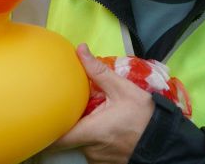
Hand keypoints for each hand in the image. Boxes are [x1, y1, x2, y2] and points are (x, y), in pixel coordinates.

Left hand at [52, 44, 154, 163]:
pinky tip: (103, 125)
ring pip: (81, 142)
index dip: (45, 131)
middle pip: (68, 138)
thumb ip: (98, 71)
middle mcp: (90, 149)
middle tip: (67, 107)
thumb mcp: (122, 89)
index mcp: (91, 132)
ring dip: (83, 129)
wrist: (165, 141)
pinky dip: (93, 137)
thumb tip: (80, 50)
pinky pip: (92, 148)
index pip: (57, 138)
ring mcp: (98, 158)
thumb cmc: (144, 116)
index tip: (39, 119)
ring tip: (89, 113)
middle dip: (68, 123)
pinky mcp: (106, 161)